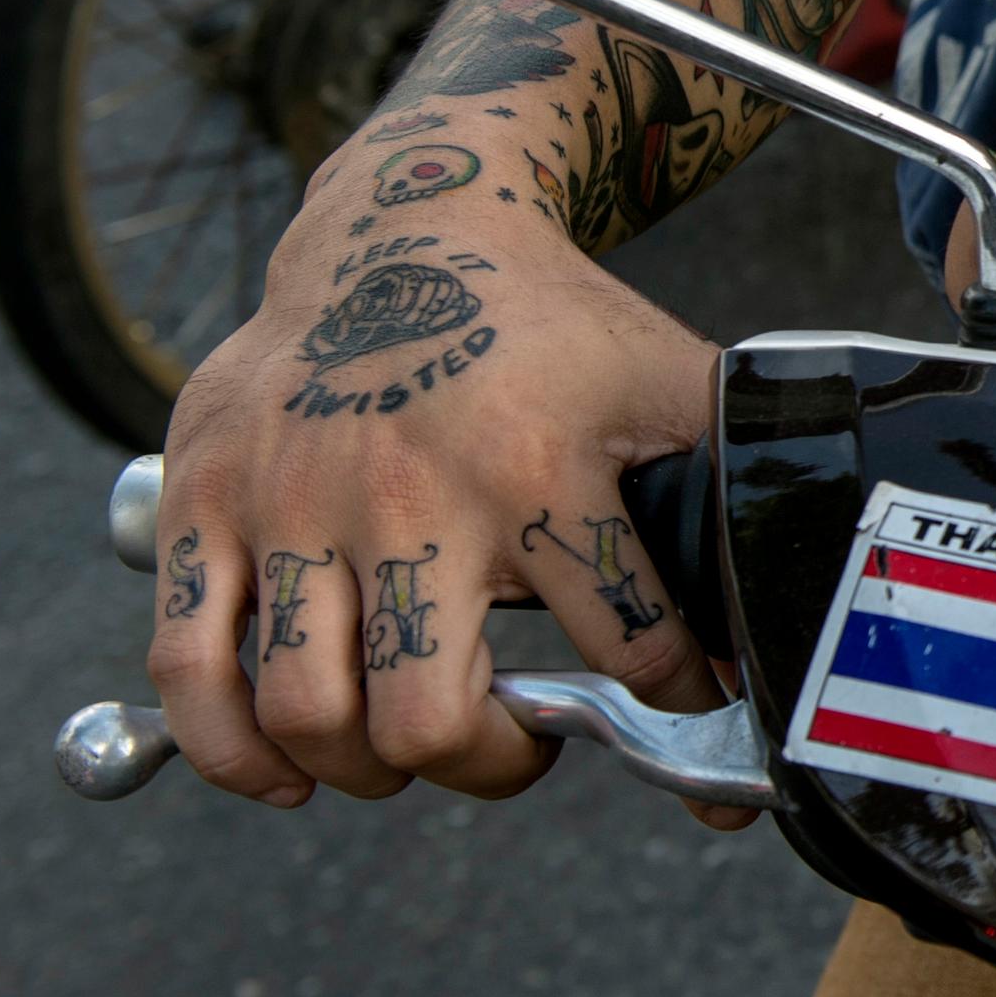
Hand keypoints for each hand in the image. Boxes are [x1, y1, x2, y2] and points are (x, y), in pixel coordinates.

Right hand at [145, 191, 742, 824]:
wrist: (407, 227)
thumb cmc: (549, 326)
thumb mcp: (666, 380)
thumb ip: (735, 483)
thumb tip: (808, 598)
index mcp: (537, 466)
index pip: (627, 649)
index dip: (673, 705)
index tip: (678, 716)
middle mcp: (406, 492)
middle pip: (426, 721)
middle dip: (485, 765)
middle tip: (513, 744)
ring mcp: (292, 501)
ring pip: (309, 714)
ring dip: (369, 768)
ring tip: (415, 745)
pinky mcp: (203, 503)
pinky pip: (188, 668)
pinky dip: (233, 749)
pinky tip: (289, 769)